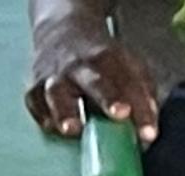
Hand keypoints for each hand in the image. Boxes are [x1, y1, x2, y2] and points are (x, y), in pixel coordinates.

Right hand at [26, 20, 157, 137]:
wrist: (62, 32)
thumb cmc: (103, 61)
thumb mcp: (130, 68)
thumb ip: (143, 97)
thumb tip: (148, 134)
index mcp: (108, 60)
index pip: (129, 85)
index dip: (142, 109)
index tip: (149, 132)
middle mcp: (79, 66)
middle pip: (93, 81)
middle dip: (107, 97)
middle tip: (120, 113)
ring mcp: (54, 76)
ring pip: (55, 92)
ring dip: (64, 111)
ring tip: (72, 129)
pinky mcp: (36, 86)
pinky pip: (35, 101)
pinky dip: (42, 114)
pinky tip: (52, 127)